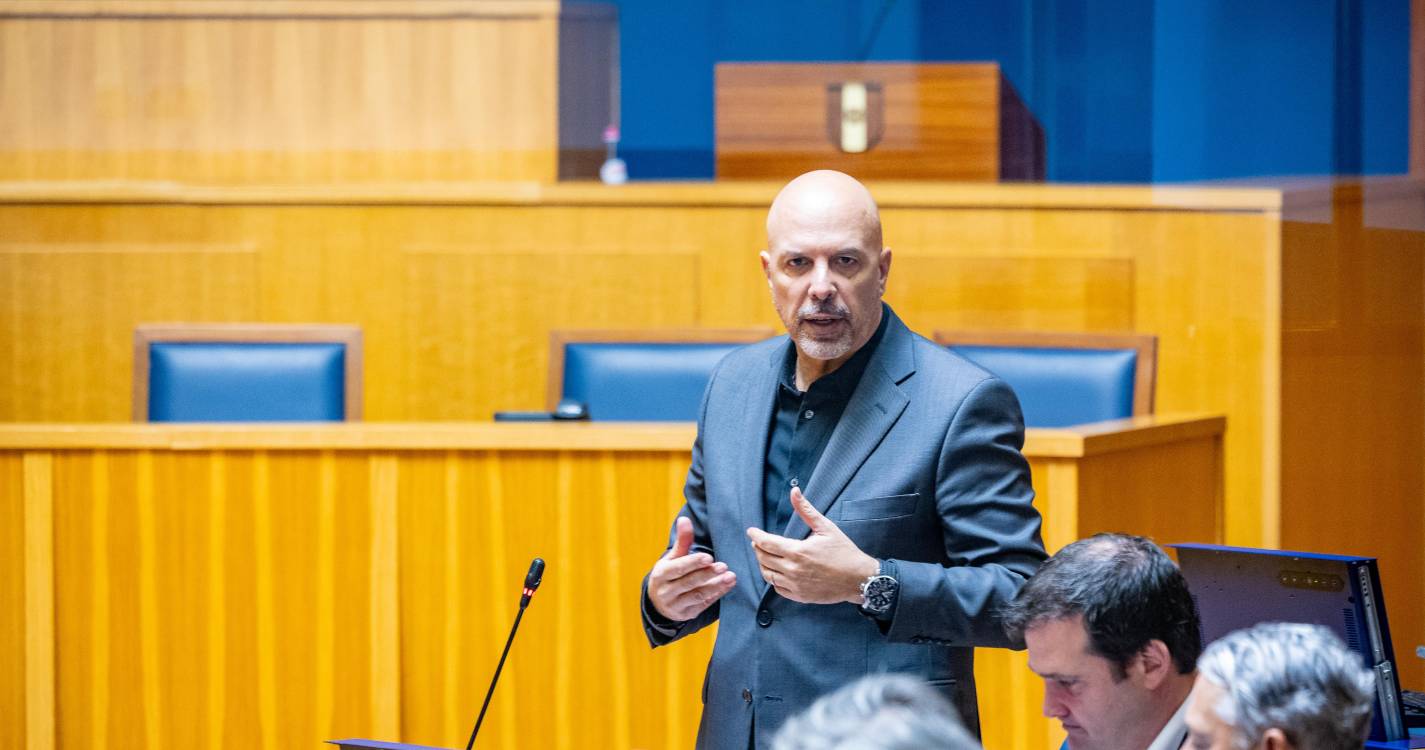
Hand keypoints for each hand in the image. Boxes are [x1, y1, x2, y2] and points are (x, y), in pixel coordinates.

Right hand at [648, 516, 736, 621]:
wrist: (658, 603)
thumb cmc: (669, 574)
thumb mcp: (672, 558)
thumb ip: (682, 541)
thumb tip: (685, 519)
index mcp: (661, 574)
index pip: (677, 568)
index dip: (693, 563)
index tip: (708, 557)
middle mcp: (666, 591)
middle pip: (688, 582)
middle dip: (707, 574)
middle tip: (724, 566)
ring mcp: (676, 605)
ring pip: (697, 595)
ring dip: (715, 586)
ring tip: (731, 577)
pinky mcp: (687, 614)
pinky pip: (703, 604)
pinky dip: (717, 595)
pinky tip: (728, 586)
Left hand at [745, 487, 878, 604]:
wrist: (858, 579)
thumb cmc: (843, 551)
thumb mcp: (826, 528)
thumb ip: (806, 510)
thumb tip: (794, 491)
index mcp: (797, 551)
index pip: (767, 543)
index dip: (756, 536)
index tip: (751, 531)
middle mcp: (793, 570)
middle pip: (763, 558)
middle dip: (758, 548)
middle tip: (758, 542)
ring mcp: (795, 585)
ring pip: (768, 575)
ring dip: (762, 564)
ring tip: (764, 555)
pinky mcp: (800, 596)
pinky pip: (778, 588)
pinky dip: (773, 579)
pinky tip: (776, 571)